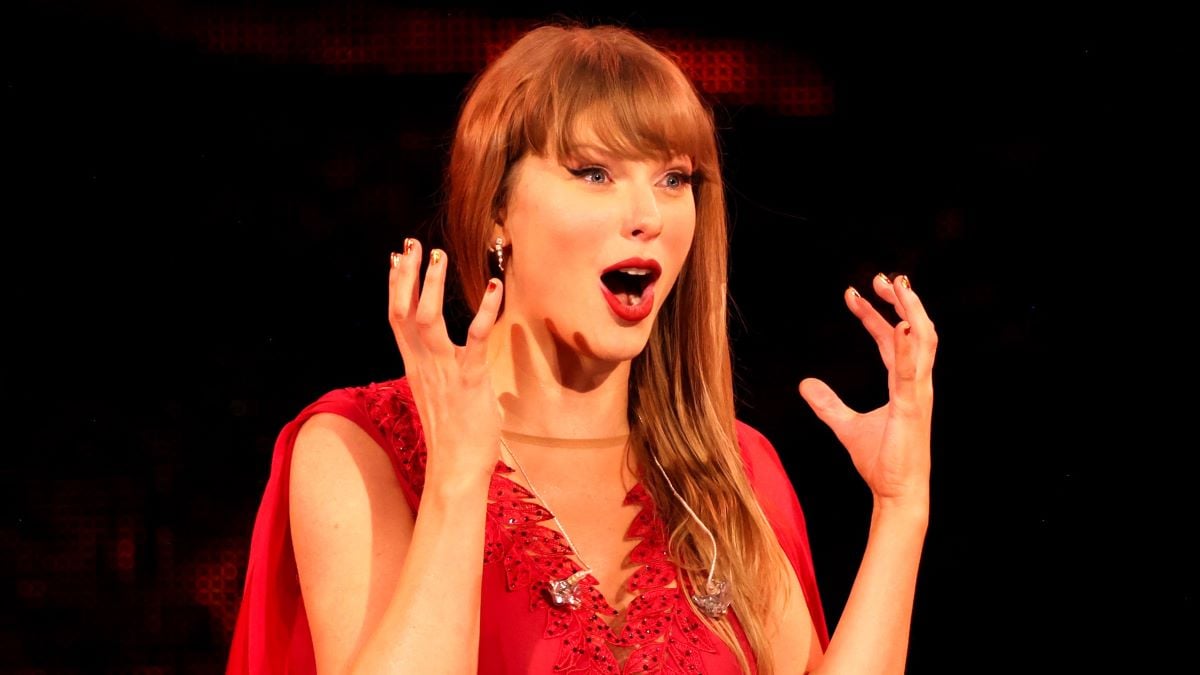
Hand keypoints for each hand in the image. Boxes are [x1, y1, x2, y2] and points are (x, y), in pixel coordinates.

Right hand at [388, 239, 504, 487]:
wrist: (454, 469)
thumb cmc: (453, 436)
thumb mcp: (439, 395)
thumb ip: (440, 372)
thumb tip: (447, 359)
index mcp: (415, 366)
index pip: (397, 318)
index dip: (396, 286)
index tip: (395, 258)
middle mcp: (423, 364)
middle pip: (405, 312)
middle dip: (407, 276)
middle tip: (411, 245)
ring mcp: (444, 371)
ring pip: (429, 320)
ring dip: (433, 286)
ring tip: (439, 256)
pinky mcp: (469, 380)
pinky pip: (475, 339)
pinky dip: (485, 311)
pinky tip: (494, 287)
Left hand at [798, 273, 936, 505]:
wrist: (898, 493)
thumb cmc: (882, 461)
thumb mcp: (846, 425)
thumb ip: (827, 404)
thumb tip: (804, 384)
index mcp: (905, 384)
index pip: (891, 338)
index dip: (875, 314)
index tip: (853, 293)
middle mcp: (917, 383)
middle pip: (915, 330)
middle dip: (901, 300)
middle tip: (882, 276)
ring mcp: (919, 394)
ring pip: (922, 342)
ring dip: (910, 311)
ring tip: (897, 286)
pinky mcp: (913, 409)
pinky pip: (911, 372)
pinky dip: (906, 347)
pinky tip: (898, 325)